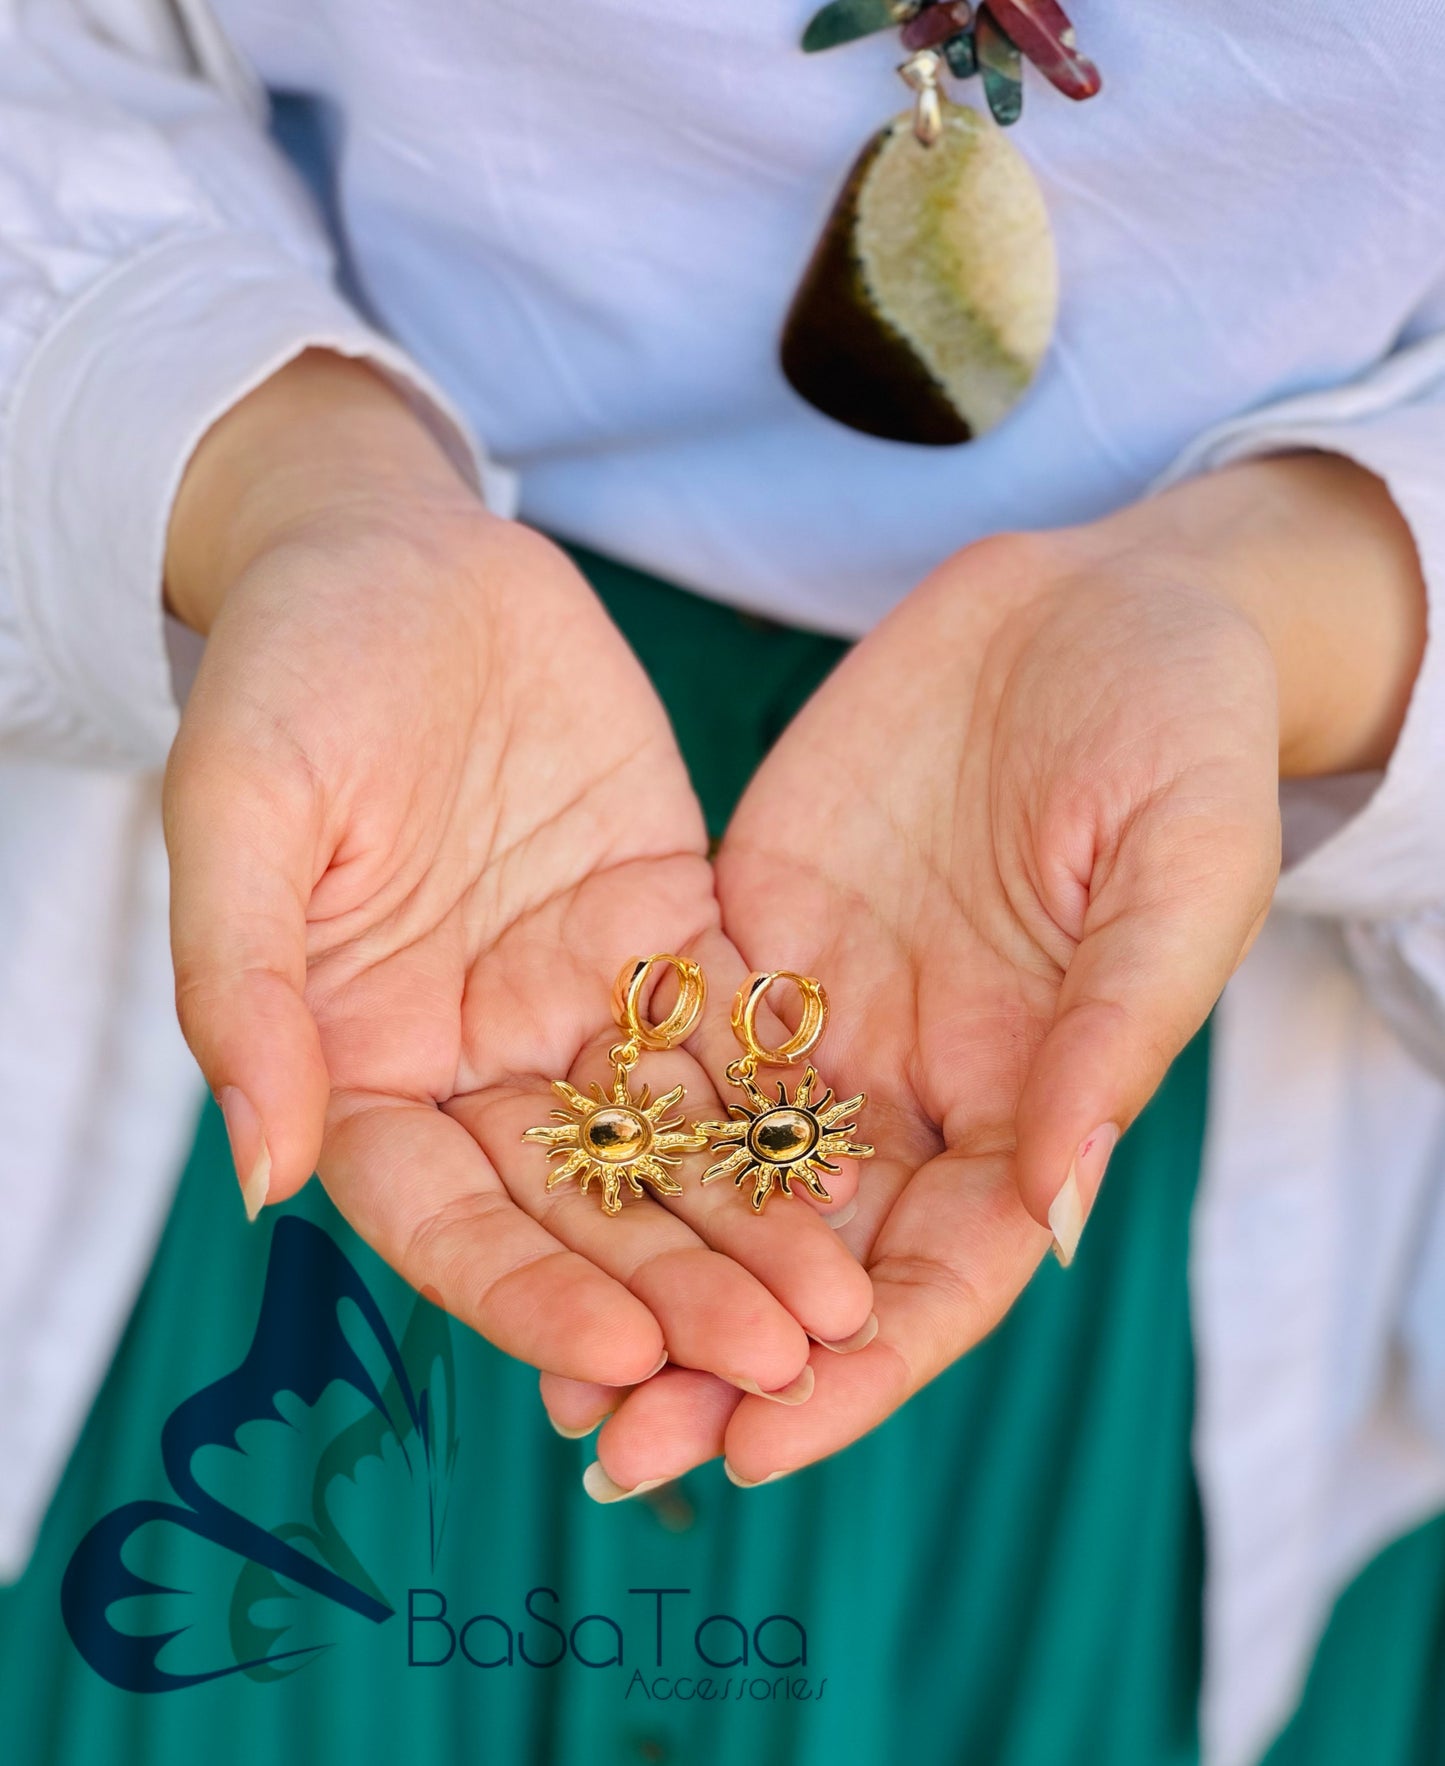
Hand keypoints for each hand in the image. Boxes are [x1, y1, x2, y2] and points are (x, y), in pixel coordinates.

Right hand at [162, 352, 871, 1397]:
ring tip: (842, 1306)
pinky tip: (863, 1165)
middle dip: (673, 1289)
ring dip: (751, 1229)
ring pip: (673, 1145)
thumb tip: (263, 1178)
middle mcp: (477, 1059)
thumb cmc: (293, 671)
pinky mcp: (668, 934)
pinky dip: (788, 1105)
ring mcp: (579, 1003)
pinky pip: (735, 1034)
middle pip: (579, 1208)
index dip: (520, 1292)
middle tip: (780, 1361)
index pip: (440, 1215)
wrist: (402, 554)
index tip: (616, 1353)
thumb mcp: (241, 811)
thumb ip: (246, 988)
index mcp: (360, 1060)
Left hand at [551, 454, 1425, 1486]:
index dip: (861, 1368)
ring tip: (547, 1363)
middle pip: (812, 1252)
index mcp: (1032, 1096)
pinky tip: (524, 1180)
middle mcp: (916, 1081)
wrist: (1096, 602)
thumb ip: (1116, 1026)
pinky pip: (668, 1042)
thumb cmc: (1178, 729)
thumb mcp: (1180, 861)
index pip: (944, 1272)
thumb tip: (1049, 1205)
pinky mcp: (749, 929)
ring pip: (722, 1171)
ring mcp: (824, 1013)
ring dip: (640, 1268)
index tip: (760, 1446)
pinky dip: (609, 1123)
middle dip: (719, 1356)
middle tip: (613, 1449)